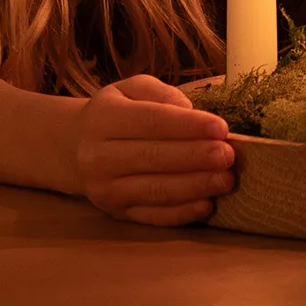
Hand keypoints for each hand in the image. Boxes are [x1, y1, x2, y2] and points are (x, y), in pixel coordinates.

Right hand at [70, 74, 236, 225]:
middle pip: (155, 157)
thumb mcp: (132, 88)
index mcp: (103, 119)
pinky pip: (152, 217)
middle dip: (197, 157)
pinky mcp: (116, 213)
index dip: (189, 126)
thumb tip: (190, 112)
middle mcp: (98, 157)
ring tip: (226, 180)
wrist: (76, 149)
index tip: (221, 128)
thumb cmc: (116, 112)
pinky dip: (181, 213)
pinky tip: (206, 205)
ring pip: (156, 190)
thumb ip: (161, 93)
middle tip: (229, 155)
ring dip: (195, 186)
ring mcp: (105, 190)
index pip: (151, 121)